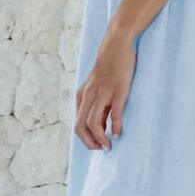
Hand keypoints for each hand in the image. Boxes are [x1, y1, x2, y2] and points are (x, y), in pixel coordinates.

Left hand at [74, 27, 136, 149]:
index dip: (85, 139)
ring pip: (94, 122)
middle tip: (101, 149)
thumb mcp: (97, 87)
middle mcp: (89, 96)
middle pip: (81, 126)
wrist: (116, 46)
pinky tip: (118, 134)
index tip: (95, 145)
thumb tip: (102, 127)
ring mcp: (103, 93)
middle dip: (90, 142)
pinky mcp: (118, 91)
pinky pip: (114, 113)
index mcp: (82, 96)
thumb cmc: (108, 67)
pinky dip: (115, 126)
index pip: (77, 124)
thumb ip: (98, 105)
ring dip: (100, 138)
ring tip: (108, 146)